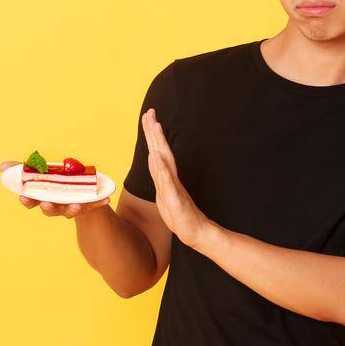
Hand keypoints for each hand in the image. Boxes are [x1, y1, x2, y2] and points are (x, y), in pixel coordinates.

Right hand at [0, 160, 109, 217]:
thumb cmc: (54, 181)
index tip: (23, 196)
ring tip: (75, 205)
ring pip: (69, 211)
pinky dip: (98, 203)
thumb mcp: (41, 172)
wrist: (78, 192)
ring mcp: (70, 207)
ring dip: (71, 209)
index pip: (31, 201)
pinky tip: (106, 200)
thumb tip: (2, 166)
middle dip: (48, 207)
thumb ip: (24, 169)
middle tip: (47, 204)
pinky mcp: (86, 206)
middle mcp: (55, 205)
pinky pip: (93, 206)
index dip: (27, 200)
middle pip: (49, 209)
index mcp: (42, 197)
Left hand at [140, 108, 217, 249]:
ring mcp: (173, 188)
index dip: (153, 135)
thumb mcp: (165, 196)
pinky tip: (158, 157)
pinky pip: (167, 181)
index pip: (158, 152)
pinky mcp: (174, 199)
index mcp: (167, 178)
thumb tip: (157, 161)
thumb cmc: (181, 216)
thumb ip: (162, 178)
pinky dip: (162, 168)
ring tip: (155, 126)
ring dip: (159, 143)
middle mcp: (170, 179)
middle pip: (161, 151)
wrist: (196, 233)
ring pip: (164, 161)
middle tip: (150, 112)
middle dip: (154, 132)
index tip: (149, 118)